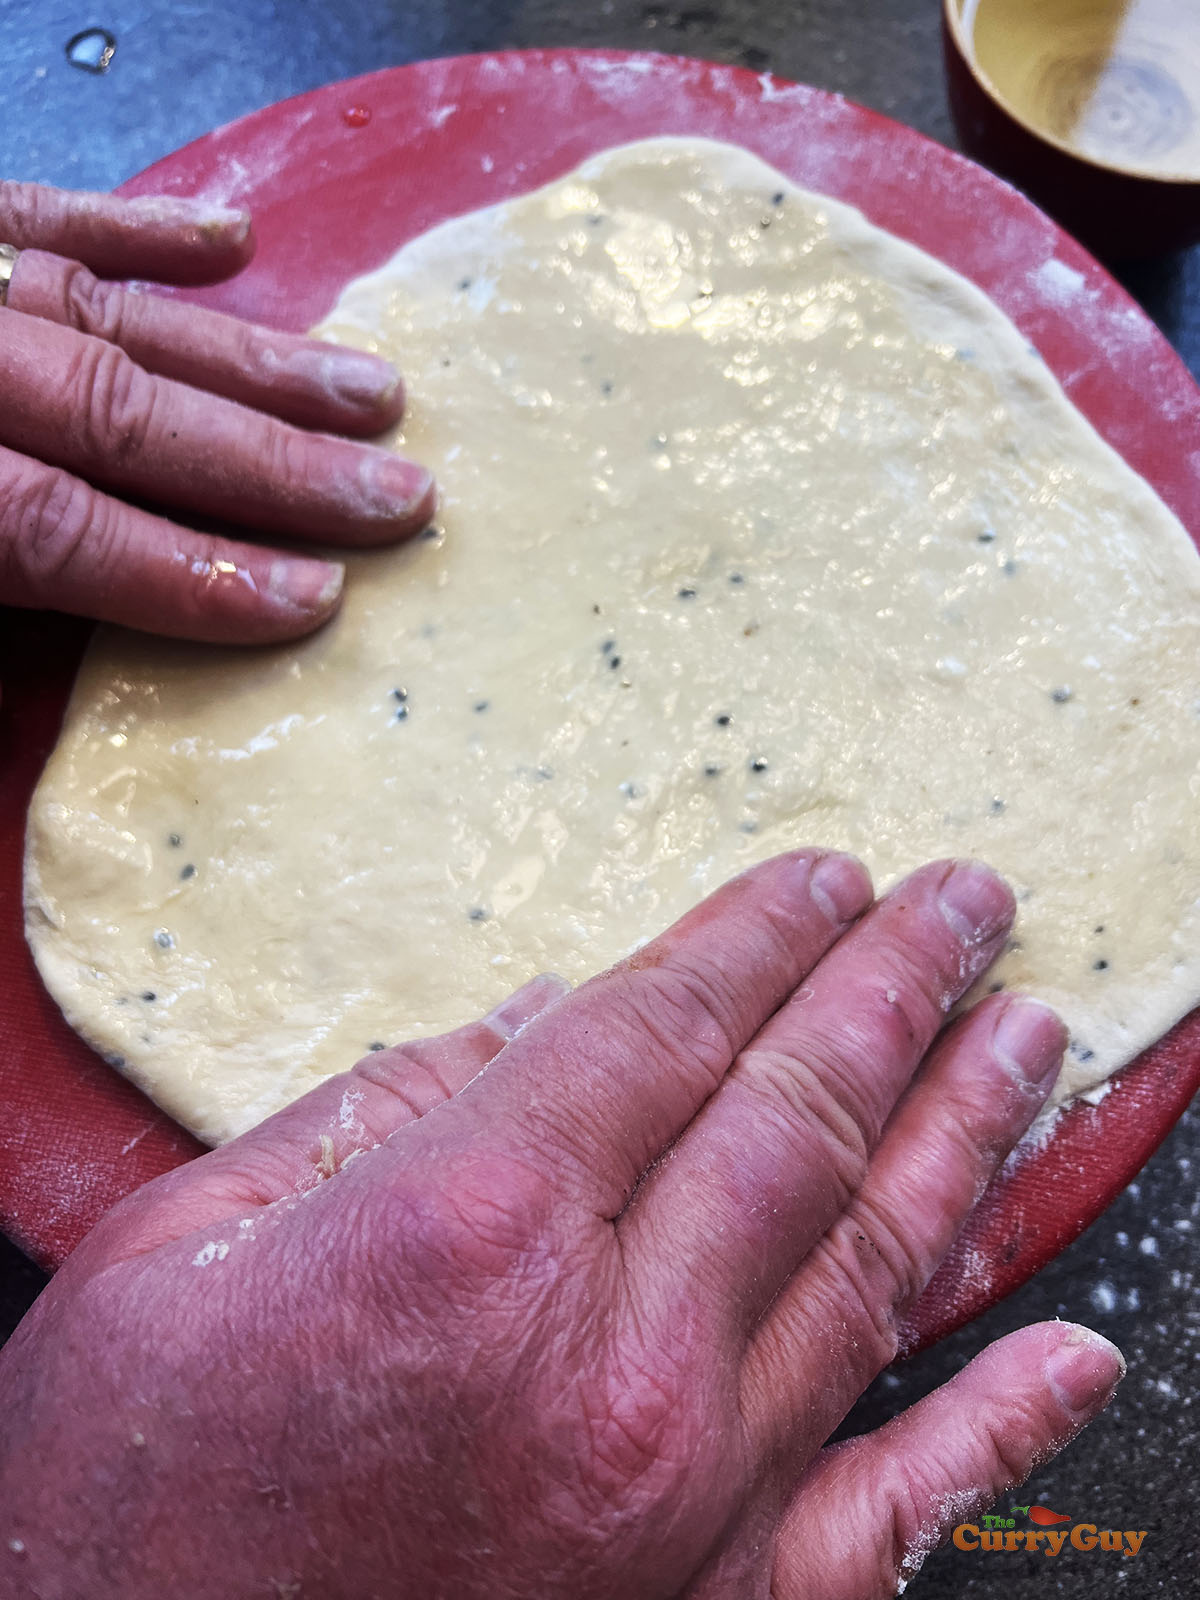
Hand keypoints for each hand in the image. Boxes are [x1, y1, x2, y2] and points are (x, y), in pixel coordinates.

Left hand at [0, 181, 434, 642]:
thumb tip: (60, 679)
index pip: (64, 528)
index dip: (193, 571)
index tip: (316, 598)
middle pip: (124, 415)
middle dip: (276, 464)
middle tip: (400, 496)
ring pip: (117, 318)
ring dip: (254, 360)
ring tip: (372, 393)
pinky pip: (42, 214)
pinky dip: (139, 226)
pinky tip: (235, 241)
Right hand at [0, 853, 1122, 1597]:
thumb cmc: (118, 1495)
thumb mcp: (186, 1244)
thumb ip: (387, 1107)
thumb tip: (547, 1018)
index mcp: (474, 1229)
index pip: (670, 1024)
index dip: (760, 933)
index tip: (828, 875)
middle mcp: (614, 1353)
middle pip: (798, 1115)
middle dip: (896, 987)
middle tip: (968, 905)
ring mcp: (687, 1495)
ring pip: (874, 1266)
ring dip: (966, 1134)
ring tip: (1029, 1038)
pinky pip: (895, 1511)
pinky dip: (1000, 1427)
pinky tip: (1078, 1354)